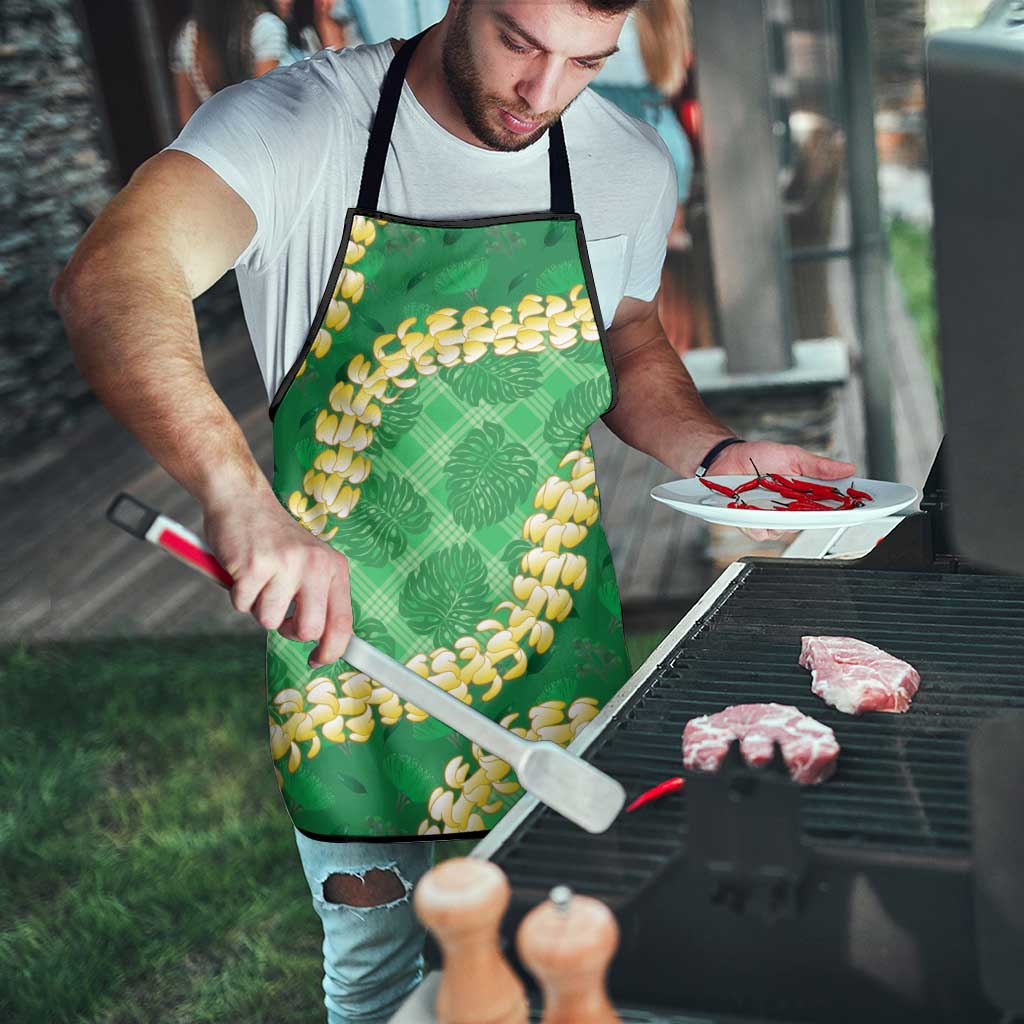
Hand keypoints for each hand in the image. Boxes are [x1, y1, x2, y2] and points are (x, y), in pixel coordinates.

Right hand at [203, 488, 352, 668]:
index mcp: (334, 567)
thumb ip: (318, 595)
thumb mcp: (310, 561)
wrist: (242, 499)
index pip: (343, 622)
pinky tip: (242, 571)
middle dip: (289, 631)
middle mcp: (315, 565)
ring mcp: (285, 564)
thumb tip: (324, 642)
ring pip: (269, 621)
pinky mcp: (254, 566)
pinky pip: (242, 605)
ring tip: (259, 580)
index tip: (318, 660)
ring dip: (258, 607)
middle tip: (280, 615)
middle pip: (308, 630)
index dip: (332, 650)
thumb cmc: (274, 538)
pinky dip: (237, 595)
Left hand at [709, 440, 856, 542]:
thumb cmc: (758, 457)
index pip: (829, 507)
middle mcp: (789, 510)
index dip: (844, 510)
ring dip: (781, 519)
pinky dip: (759, 523)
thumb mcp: (792, 456)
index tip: (858, 508)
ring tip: (775, 503)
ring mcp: (770, 518)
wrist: (726, 458)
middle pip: (809, 523)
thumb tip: (848, 468)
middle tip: (814, 506)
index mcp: (803, 495)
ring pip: (784, 530)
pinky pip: (760, 532)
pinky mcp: (750, 523)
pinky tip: (755, 512)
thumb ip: (818, 466)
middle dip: (813, 517)